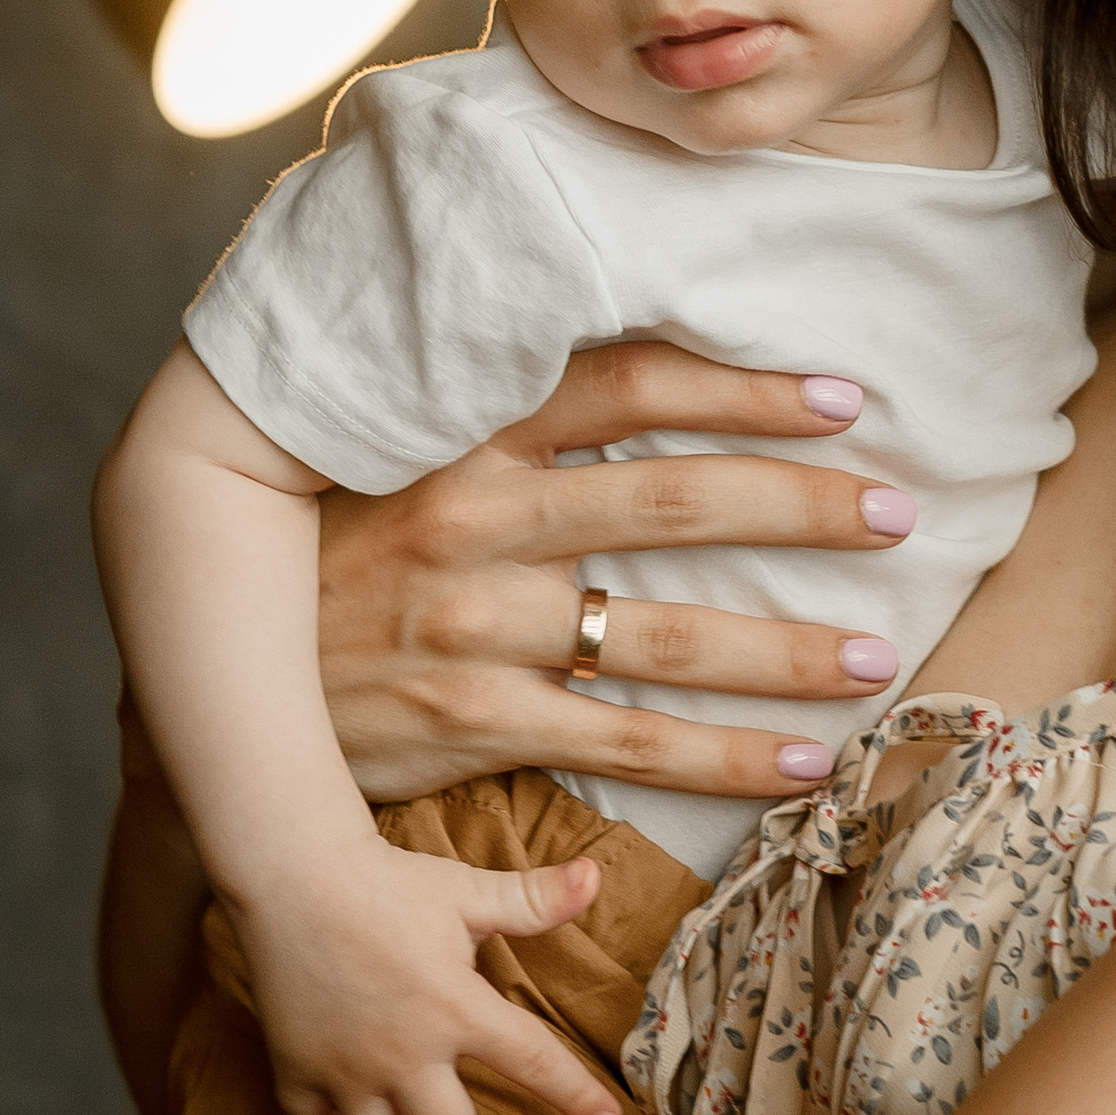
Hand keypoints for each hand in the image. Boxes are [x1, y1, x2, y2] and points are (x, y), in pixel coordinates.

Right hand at [231, 835, 627, 1114]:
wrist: (292, 874)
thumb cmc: (386, 880)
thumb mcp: (466, 890)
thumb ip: (532, 898)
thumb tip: (596, 876)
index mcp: (457, 1009)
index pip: (533, 1062)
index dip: (575, 1096)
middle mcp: (405, 1053)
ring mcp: (347, 1069)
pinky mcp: (297, 1067)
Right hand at [314, 342, 917, 802]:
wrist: (215, 675)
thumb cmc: (330, 554)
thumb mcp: (393, 452)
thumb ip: (495, 405)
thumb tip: (630, 352)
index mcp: (460, 435)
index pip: (626, 384)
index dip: (742, 387)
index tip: (842, 398)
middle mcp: (472, 522)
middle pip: (671, 501)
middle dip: (800, 505)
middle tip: (900, 511)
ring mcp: (474, 630)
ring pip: (665, 638)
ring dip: (787, 649)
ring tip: (877, 653)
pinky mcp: (473, 726)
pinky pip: (628, 746)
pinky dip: (726, 758)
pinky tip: (803, 762)